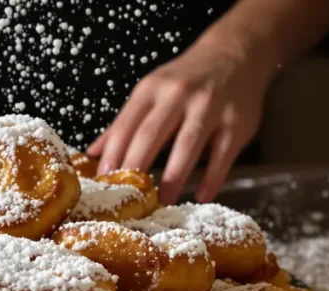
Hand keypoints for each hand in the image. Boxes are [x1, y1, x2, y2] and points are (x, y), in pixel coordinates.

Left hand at [88, 38, 272, 203]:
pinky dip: (212, 178)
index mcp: (152, 88)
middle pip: (151, 134)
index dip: (113, 154)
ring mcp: (210, 107)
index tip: (104, 180)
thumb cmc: (186, 79)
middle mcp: (179, 94)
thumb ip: (124, 123)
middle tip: (128, 196)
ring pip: (187, 144)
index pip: (126, 125)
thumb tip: (92, 154)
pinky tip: (202, 195)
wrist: (235, 53)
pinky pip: (222, 155)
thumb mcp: (151, 91)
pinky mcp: (236, 122)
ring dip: (173, 176)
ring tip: (162, 200)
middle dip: (136, 166)